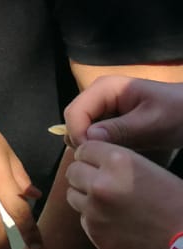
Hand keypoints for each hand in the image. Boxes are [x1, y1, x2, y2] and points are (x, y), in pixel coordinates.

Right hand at [64, 74, 182, 152]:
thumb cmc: (179, 112)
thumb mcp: (153, 122)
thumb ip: (121, 129)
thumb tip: (89, 139)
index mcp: (105, 88)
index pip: (75, 112)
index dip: (78, 135)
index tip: (95, 156)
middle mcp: (98, 95)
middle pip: (74, 120)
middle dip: (83, 141)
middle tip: (102, 160)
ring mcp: (103, 106)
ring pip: (82, 128)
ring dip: (91, 145)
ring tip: (110, 159)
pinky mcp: (110, 118)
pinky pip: (94, 133)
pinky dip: (100, 145)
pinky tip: (116, 154)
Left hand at [65, 139, 182, 248]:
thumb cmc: (177, 206)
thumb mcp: (151, 171)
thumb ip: (120, 164)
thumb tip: (96, 161)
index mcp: (118, 162)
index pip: (84, 149)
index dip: (90, 156)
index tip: (96, 163)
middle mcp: (101, 183)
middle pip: (73, 171)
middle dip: (84, 175)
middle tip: (99, 184)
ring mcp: (94, 209)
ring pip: (73, 195)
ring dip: (85, 197)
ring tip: (107, 203)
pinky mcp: (94, 232)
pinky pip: (83, 218)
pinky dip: (94, 219)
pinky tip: (115, 222)